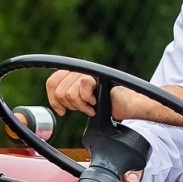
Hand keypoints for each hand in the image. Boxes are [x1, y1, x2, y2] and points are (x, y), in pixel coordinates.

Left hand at [46, 72, 182, 128]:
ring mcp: (89, 71)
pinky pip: (83, 84)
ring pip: (69, 90)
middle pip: (59, 88)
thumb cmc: (110, 105)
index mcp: (75, 75)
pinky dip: (87, 99)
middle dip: (69, 104)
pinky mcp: (99, 74)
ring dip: (80, 104)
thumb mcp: (84, 103)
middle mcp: (81, 70)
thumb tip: (56, 102)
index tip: (62, 111)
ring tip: (92, 106)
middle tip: (84, 108)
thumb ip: (70, 98)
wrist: (129, 105)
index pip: (53, 81)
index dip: (52, 98)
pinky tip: (96, 103)